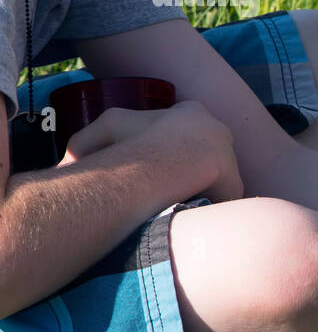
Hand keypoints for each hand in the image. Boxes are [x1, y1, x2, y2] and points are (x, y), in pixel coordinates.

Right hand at [60, 100, 243, 202]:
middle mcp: (218, 130)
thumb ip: (86, 141)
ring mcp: (230, 157)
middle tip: (162, 190)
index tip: (152, 167)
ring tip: (171, 206)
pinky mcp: (235, 183)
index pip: (185, 129)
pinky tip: (185, 219)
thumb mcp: (108, 126)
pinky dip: (204, 209)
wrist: (166, 162)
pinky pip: (220, 201)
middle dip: (187, 170)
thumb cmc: (136, 141)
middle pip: (203, 154)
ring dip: (197, 189)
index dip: (168, 148)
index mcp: (193, 111)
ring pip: (213, 178)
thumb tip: (69, 162)